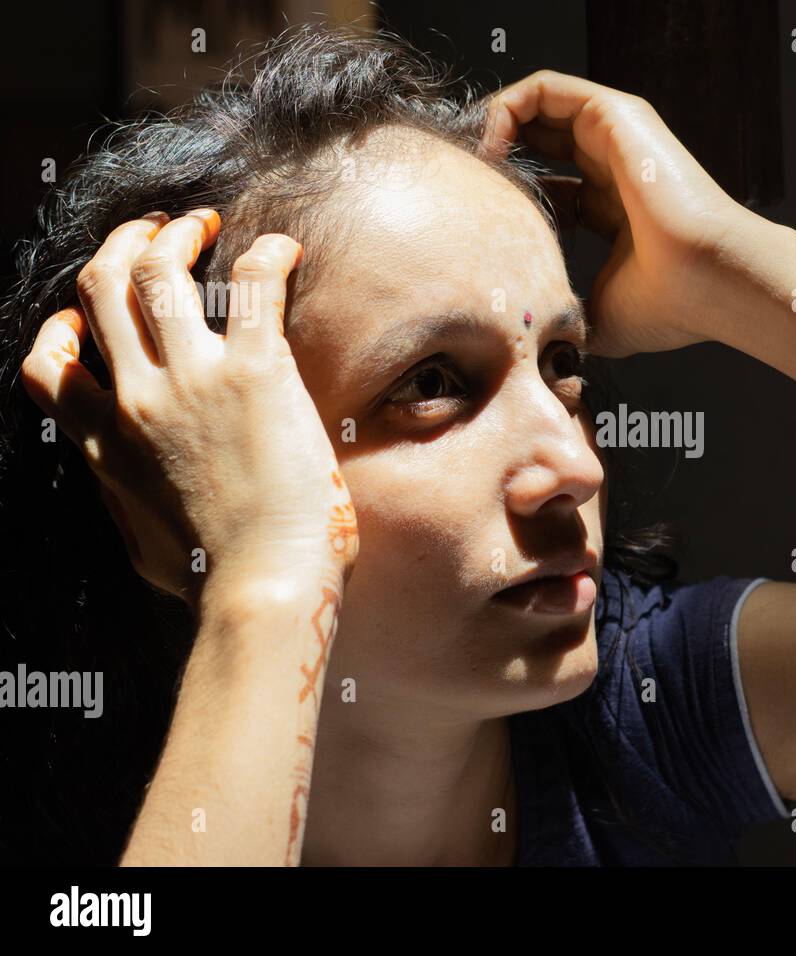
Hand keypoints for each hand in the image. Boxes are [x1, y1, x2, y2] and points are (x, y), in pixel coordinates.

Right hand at [20, 210, 358, 608]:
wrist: (262, 586)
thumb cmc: (213, 581)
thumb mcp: (140, 542)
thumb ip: (125, 502)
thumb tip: (126, 493)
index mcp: (105, 443)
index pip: (50, 366)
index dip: (63, 328)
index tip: (87, 318)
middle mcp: (136, 400)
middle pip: (102, 291)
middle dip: (122, 246)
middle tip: (158, 233)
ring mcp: (193, 380)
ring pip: (157, 273)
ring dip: (176, 236)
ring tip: (205, 224)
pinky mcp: (256, 373)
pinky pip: (253, 286)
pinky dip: (267, 256)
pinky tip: (284, 250)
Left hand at [482, 70, 759, 356]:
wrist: (710, 280)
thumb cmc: (670, 304)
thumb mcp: (600, 316)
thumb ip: (567, 316)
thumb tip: (537, 348)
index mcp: (614, 209)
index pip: (549, 186)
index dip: (506, 198)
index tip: (473, 221)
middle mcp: (614, 167)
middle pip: (537, 143)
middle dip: (492, 157)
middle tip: (458, 183)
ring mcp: (617, 136)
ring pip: (537, 109)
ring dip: (491, 127)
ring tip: (468, 162)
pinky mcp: (616, 113)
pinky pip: (544, 89)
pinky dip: (505, 108)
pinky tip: (488, 147)